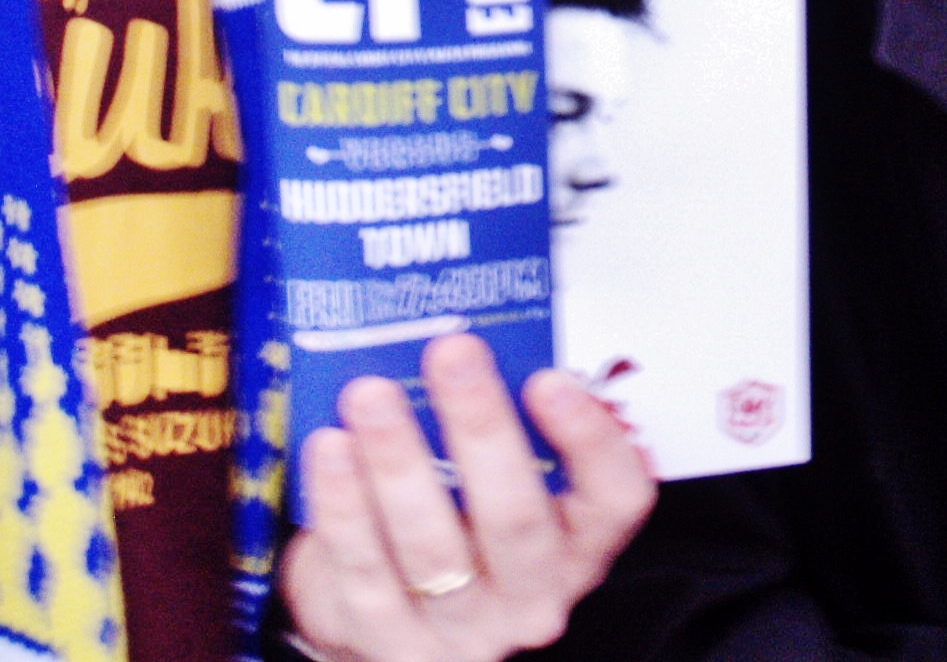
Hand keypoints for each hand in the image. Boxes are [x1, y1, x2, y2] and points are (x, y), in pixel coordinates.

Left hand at [279, 331, 656, 661]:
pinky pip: (365, 575)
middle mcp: (532, 592)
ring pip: (433, 550)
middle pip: (516, 521)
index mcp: (578, 541)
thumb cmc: (459, 520)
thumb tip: (467, 317)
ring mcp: (464, 630)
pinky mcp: (390, 644)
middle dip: (482, 429)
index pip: (616, 498)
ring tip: (369, 393)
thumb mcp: (503, 472)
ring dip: (399, 462)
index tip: (550, 377)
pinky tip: (330, 448)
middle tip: (451, 352)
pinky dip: (343, 507)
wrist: (394, 613)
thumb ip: (505, 414)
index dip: (590, 439)